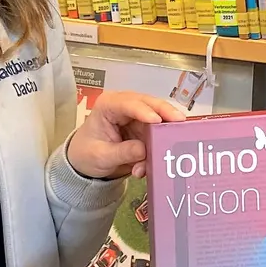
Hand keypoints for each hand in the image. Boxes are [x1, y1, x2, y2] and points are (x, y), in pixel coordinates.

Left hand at [66, 90, 186, 178]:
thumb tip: (144, 150)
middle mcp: (125, 106)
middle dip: (165, 113)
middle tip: (181, 122)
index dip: (144, 110)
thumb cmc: (87, 153)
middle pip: (149, 104)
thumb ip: (123, 152)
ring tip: (170, 147)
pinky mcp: (144, 129)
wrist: (84, 163)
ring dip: (163, 135)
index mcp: (108, 105)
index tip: (157, 120)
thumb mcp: (102, 156)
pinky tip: (155, 161)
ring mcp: (137, 117)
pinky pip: (158, 135)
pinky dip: (160, 146)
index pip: (128, 103)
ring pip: (158, 119)